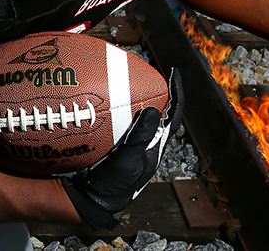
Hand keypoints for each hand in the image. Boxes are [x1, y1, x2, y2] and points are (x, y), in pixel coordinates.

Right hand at [62, 67, 182, 229]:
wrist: (92, 198)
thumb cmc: (114, 184)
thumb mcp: (128, 162)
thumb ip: (140, 139)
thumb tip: (155, 111)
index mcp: (156, 145)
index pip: (174, 115)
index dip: (177, 93)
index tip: (173, 73)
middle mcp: (147, 140)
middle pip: (158, 109)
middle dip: (156, 89)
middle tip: (147, 70)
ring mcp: (132, 140)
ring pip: (138, 112)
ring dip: (134, 95)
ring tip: (125, 77)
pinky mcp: (115, 139)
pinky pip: (119, 117)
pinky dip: (114, 105)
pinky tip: (103, 95)